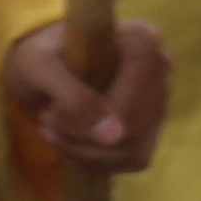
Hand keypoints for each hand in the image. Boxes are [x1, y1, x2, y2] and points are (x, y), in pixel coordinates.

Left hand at [5, 17, 166, 176]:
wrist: (45, 64)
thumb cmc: (40, 57)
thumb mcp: (39, 69)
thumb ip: (74, 98)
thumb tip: (115, 136)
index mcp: (142, 40)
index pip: (130, 103)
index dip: (88, 120)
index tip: (50, 114)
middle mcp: (161, 64)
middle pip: (130, 129)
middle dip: (79, 136)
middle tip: (47, 120)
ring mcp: (161, 94)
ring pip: (133, 149)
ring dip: (84, 151)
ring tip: (57, 129)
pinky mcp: (153, 122)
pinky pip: (135, 158)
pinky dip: (98, 160)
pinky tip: (75, 141)